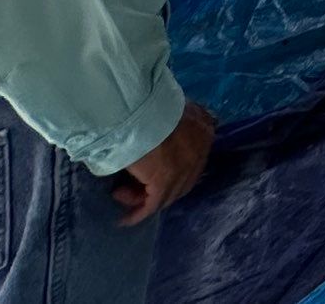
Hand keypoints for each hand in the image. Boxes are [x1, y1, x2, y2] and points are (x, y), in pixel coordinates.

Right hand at [111, 102, 213, 226]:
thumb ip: (174, 123)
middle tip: (133, 189)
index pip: (194, 161)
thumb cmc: (145, 105)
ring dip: (142, 198)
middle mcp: (201, 149)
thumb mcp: (168, 108)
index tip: (152, 178)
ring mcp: (185, 166)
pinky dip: (138, 213)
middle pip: (182, 181)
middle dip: (158, 190)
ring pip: (166, 194)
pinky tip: (124, 219)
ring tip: (120, 193)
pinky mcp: (165, 179)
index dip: (174, 174)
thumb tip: (166, 138)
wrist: (135, 106)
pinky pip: (152, 204)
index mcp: (204, 129)